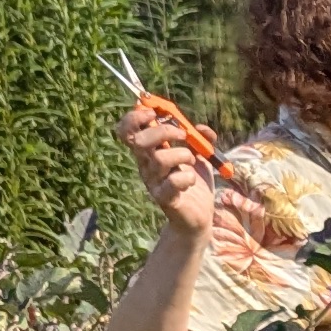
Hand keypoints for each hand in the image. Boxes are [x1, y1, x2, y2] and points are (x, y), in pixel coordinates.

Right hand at [118, 96, 218, 239]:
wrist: (199, 218)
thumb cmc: (195, 184)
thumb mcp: (202, 156)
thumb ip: (202, 139)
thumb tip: (202, 128)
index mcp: (149, 151)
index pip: (128, 130)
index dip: (135, 117)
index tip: (154, 112)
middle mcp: (146, 165)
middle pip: (139, 140)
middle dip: (162, 131)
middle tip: (182, 135)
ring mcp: (153, 182)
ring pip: (159, 159)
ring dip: (182, 154)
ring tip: (193, 161)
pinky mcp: (165, 199)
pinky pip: (173, 182)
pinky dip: (188, 178)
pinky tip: (192, 182)